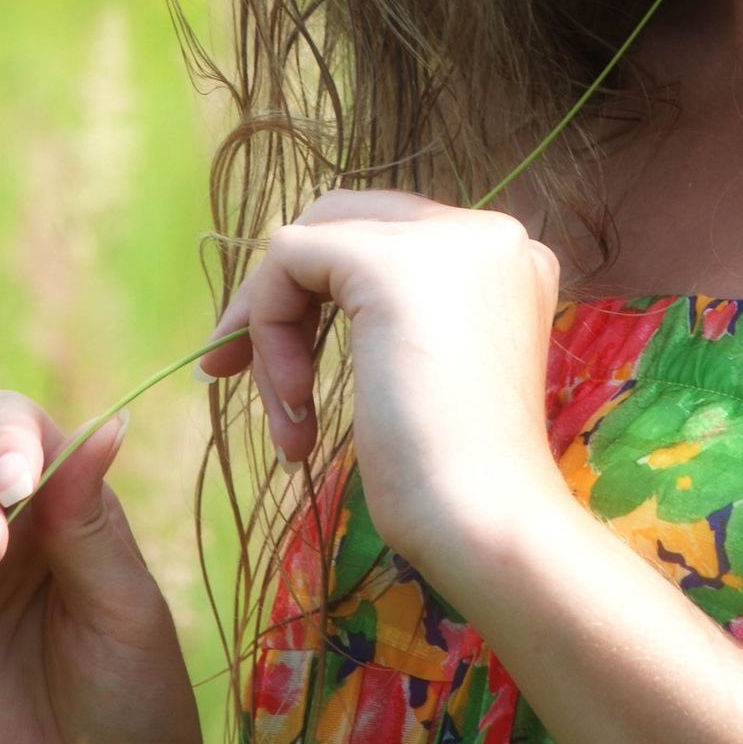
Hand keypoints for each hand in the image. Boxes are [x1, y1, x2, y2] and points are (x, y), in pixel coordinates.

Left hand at [198, 191, 566, 586]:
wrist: (486, 521)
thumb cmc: (459, 479)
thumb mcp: (428, 371)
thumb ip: (393, 317)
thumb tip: (295, 293)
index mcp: (507, 257)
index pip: (388, 235)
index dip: (321, 290)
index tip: (282, 371)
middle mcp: (486, 231)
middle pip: (344, 221)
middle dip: (283, 296)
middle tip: (235, 368)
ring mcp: (444, 239)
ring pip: (310, 242)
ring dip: (274, 328)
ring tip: (289, 421)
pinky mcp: (390, 264)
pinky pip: (287, 260)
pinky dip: (269, 327)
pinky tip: (296, 406)